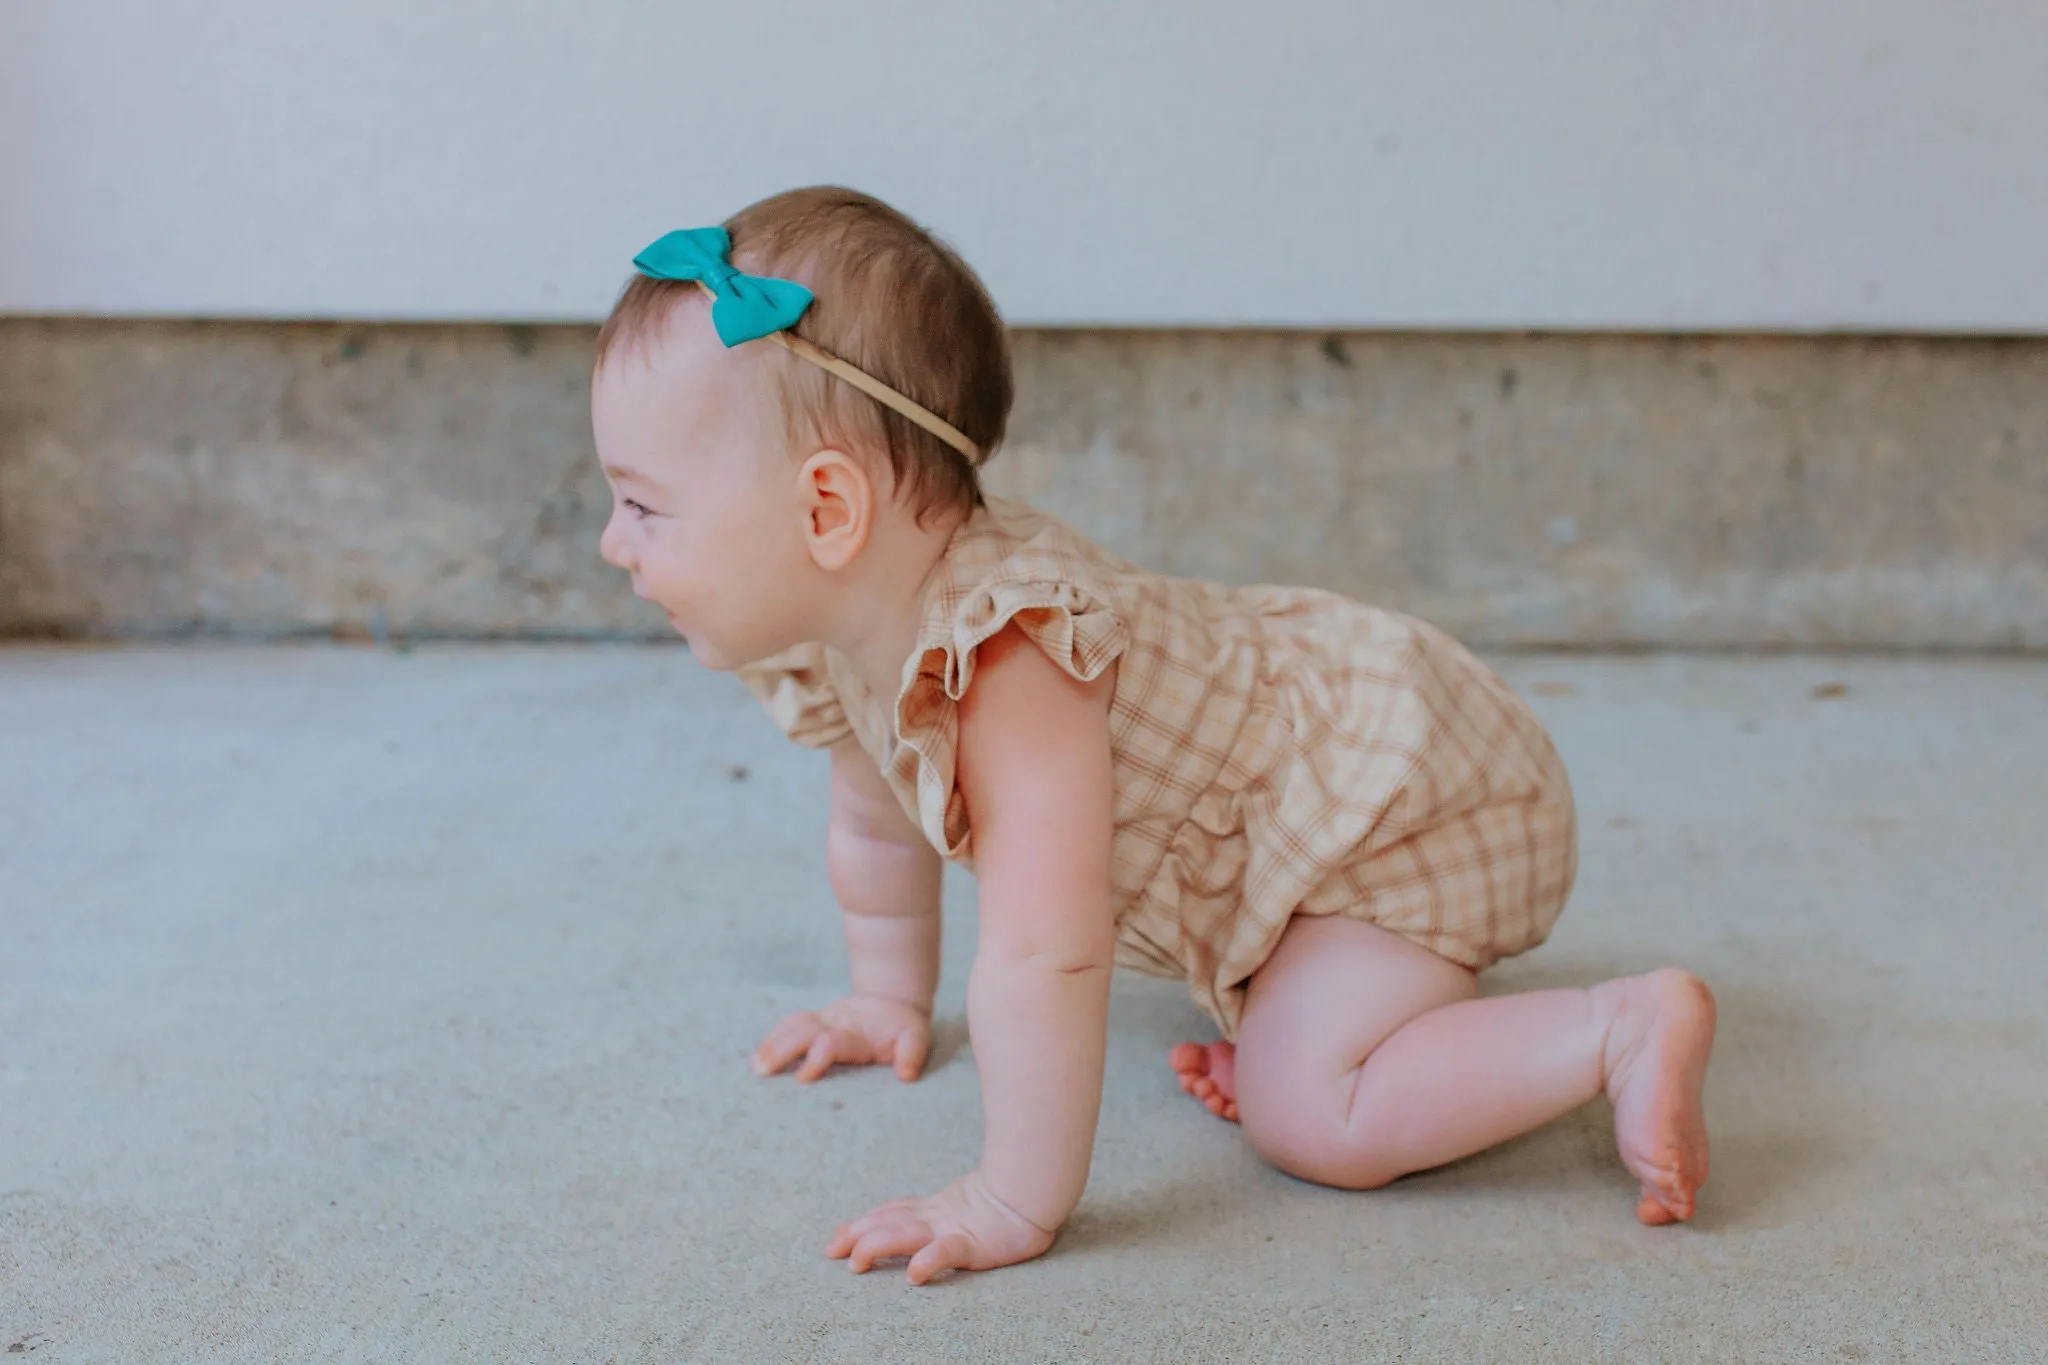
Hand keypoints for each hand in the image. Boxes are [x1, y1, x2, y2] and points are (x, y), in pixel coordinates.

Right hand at [750, 994, 931, 1082]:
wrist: (892, 1000)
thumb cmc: (904, 1027)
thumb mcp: (917, 1037)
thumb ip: (912, 1053)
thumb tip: (906, 1075)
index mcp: (857, 1033)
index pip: (832, 1043)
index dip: (817, 1058)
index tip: (802, 1079)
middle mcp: (835, 1024)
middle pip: (803, 1031)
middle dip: (781, 1049)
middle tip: (762, 1071)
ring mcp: (823, 1021)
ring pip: (792, 1026)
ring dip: (772, 1044)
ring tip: (755, 1067)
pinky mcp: (815, 1023)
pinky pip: (790, 1026)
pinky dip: (772, 1039)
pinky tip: (758, 1058)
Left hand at [827, 1171, 1055, 1283]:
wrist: (1037, 1189)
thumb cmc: (1009, 1196)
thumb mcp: (965, 1203)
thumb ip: (945, 1208)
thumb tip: (926, 1221)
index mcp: (935, 1208)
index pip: (891, 1212)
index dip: (864, 1222)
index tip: (839, 1234)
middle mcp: (936, 1217)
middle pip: (888, 1222)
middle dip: (857, 1235)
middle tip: (830, 1250)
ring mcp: (952, 1229)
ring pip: (906, 1235)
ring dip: (877, 1246)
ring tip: (856, 1262)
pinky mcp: (973, 1244)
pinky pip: (946, 1253)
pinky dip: (927, 1262)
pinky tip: (913, 1274)